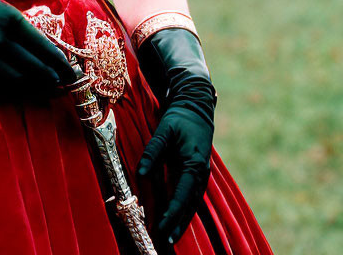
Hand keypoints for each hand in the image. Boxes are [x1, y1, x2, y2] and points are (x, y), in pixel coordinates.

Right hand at [0, 0, 78, 100]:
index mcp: (9, 18)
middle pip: (36, 68)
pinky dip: (15, 93)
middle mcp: (0, 39)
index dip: (60, 62)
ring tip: (50, 93)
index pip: (44, 46)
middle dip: (55, 80)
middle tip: (66, 86)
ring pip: (21, 82)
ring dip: (38, 90)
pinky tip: (24, 94)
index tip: (71, 70)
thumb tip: (40, 44)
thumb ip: (17, 24)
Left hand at [134, 27, 216, 244]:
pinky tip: (178, 216)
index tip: (162, 227)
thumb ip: (153, 152)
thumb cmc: (179, 116)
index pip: (183, 194)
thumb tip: (142, 173)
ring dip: (183, 218)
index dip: (173, 212)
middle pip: (190, 203)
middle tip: (168, 241)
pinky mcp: (197, 168)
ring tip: (172, 235)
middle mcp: (200, 171)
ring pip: (192, 200)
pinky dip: (185, 207)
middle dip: (179, 223)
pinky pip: (192, 193)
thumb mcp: (165, 130)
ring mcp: (200, 171)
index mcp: (194, 163)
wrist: (196, 102)